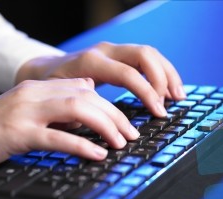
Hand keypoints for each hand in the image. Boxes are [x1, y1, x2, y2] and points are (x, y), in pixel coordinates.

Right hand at [0, 78, 139, 179]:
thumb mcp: (23, 112)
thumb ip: (52, 105)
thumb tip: (86, 100)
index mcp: (36, 88)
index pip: (84, 88)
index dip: (110, 105)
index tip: (125, 123)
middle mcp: (33, 94)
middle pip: (86, 96)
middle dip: (115, 116)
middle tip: (132, 135)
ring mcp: (25, 112)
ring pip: (77, 110)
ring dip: (105, 126)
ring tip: (121, 143)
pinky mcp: (17, 134)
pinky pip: (57, 137)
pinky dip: (82, 145)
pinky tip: (97, 154)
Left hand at [16, 42, 185, 116]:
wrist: (44, 69)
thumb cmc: (51, 87)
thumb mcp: (59, 99)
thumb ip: (79, 109)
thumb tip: (101, 124)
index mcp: (91, 63)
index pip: (128, 73)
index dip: (147, 92)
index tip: (158, 112)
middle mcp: (105, 51)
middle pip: (144, 55)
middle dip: (162, 80)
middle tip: (169, 104)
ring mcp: (112, 51)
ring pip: (149, 53)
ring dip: (167, 73)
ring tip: (178, 95)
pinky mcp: (117, 55)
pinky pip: (145, 58)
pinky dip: (160, 72)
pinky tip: (167, 88)